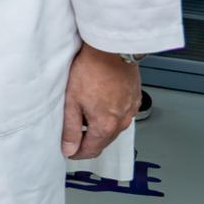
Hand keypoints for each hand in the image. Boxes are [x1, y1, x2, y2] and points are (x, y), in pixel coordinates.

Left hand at [62, 43, 140, 158]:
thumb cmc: (91, 70)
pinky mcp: (134, 100)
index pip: (91, 150)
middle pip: (103, 141)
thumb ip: (70, 128)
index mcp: (106, 125)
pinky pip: (121, 115)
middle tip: (72, 134)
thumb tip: (68, 148)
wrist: (111, 50)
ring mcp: (130, 110)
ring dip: (99, 128)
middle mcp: (122, 121)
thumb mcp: (71, 101)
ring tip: (83, 115)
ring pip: (113, 128)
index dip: (76, 153)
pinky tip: (99, 103)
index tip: (68, 150)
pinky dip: (110, 115)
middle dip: (87, 141)